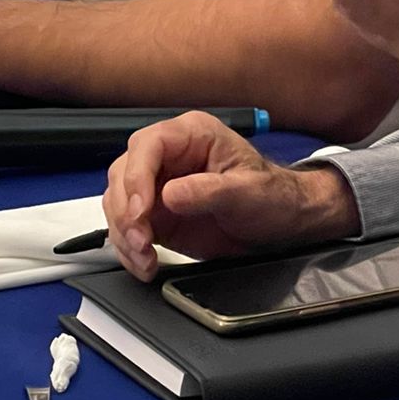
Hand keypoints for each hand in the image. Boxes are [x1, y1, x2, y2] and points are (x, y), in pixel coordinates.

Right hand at [102, 111, 359, 280]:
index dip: (136, 177)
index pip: (148, 145)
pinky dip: (128, 248)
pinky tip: (144, 264)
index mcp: (192, 134)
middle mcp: (170, 155)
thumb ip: (210, 191)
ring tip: (144, 260)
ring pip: (118, 201)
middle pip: (124, 173)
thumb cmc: (271, 196)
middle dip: (126, 211)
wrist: (280, 224)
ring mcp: (159, 184)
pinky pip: (127, 227)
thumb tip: (170, 195)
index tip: (139, 212)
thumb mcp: (248, 192)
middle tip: (142, 242)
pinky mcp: (157, 213)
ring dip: (124, 234)